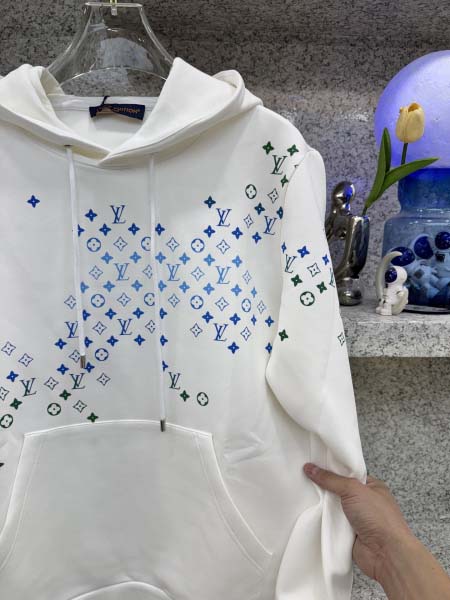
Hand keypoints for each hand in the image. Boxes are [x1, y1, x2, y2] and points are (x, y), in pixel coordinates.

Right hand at [302, 463, 412, 581]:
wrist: (386, 553)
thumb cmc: (380, 518)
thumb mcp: (353, 489)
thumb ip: (331, 479)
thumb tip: (312, 468)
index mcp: (372, 487)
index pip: (348, 474)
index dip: (332, 470)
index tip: (314, 465)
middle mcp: (365, 502)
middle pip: (339, 491)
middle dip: (325, 489)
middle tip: (305, 479)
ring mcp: (357, 519)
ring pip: (334, 509)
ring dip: (324, 507)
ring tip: (305, 495)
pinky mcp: (349, 534)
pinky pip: (332, 525)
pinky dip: (324, 522)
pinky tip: (312, 515)